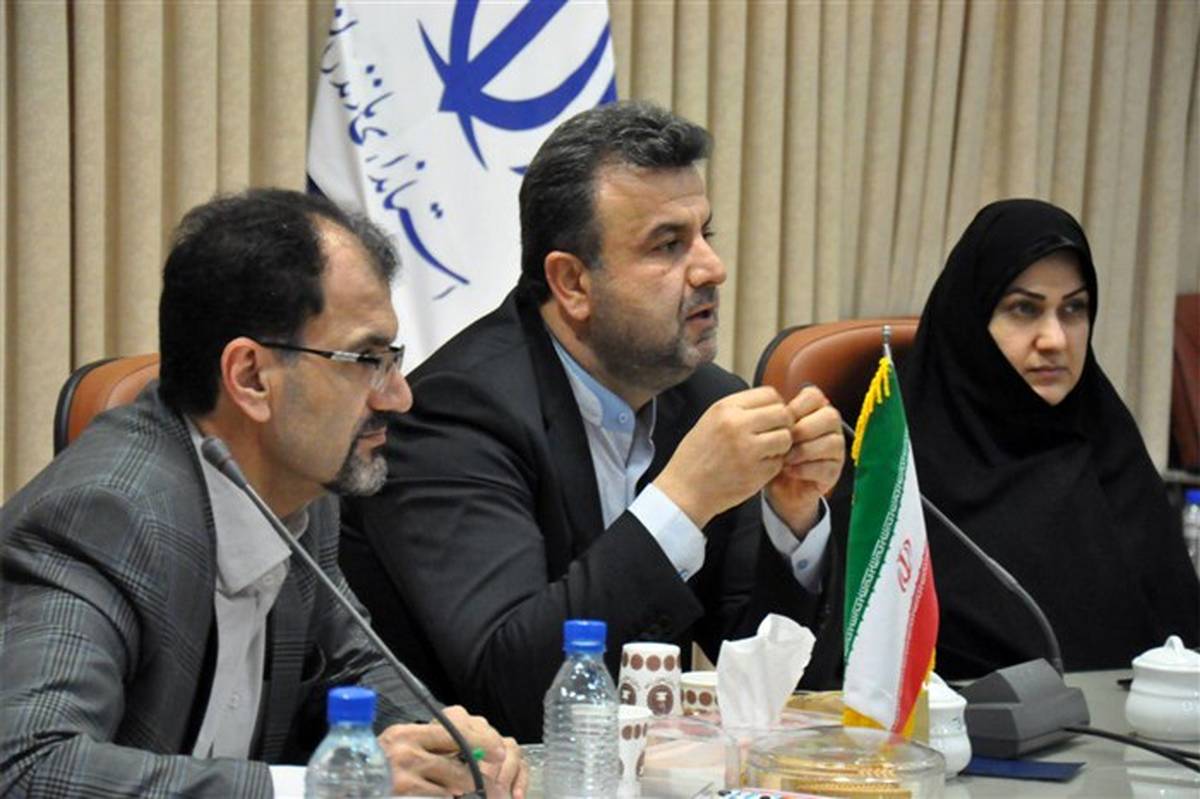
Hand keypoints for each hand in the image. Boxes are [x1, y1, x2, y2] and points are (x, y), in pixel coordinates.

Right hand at [377, 705, 526, 796]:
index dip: (481, 740)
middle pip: (458, 755)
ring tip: (474, 791)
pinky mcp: (405, 791)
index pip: (454, 729)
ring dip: (468, 788)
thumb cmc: (379, 768)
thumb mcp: (401, 748)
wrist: (348, 786)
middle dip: (480, 769)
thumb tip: (472, 752)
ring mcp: (404, 771)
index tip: (499, 750)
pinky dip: (450, 798)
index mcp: (408, 732)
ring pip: (454, 779)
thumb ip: (430, 745)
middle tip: (494, 779)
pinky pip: (441, 796)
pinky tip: (453, 797)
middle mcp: (406, 747)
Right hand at [654, 386, 794, 527]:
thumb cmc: (696, 456)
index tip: (770, 415)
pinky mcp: (756, 473)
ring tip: (766, 451)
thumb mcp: (710, 420)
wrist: (684, 489)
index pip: (769, 394)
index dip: (775, 404)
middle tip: (772, 434)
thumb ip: (739, 409)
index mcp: (725, 408)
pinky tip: (756, 467)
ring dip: (781, 445)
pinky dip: (772, 465)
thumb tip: (772, 403)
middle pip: (782, 414)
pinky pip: (779, 462)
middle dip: (782, 424)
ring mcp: (748, 450)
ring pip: (786, 438)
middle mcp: (737, 426)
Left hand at [765, 385, 844, 534]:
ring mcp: (836, 450)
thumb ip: (775, 418)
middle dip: (804, 429)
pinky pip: (826, 467)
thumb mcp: (771, 432)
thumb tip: (771, 410)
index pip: (815, 396)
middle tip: (784, 441)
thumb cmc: (774, 454)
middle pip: (830, 416)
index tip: (780, 420)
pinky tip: (789, 470)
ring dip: (804, 450)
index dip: (797, 406)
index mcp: (815, 411)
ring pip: (832, 442)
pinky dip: (804, 469)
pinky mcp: (834, 472)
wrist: (778, 487)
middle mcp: (830, 428)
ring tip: (784, 458)